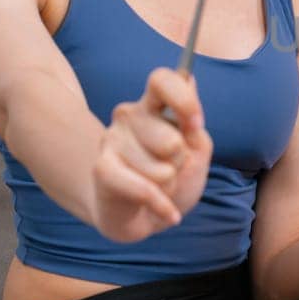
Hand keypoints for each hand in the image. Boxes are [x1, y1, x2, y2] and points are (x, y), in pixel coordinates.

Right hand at [91, 68, 213, 242]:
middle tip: (171, 170)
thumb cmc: (174, 180)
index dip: (183, 100)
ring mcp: (112, 140)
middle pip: (172, 139)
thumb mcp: (197, 152)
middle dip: (181, 163)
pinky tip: (166, 213)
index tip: (196, 125)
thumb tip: (189, 81)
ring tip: (158, 187)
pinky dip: (162, 206)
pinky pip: (144, 189)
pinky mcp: (102, 169)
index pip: (162, 80)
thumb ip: (194, 123)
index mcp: (153, 105)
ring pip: (162, 170)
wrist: (146, 219)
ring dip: (169, 186)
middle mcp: (128, 116)